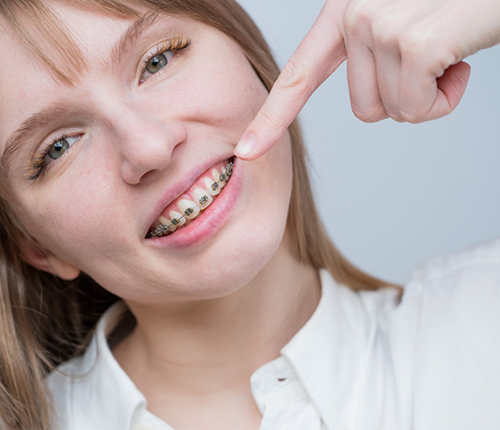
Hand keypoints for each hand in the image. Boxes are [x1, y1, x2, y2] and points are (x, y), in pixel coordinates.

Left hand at [234, 0, 499, 159]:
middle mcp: (353, 12)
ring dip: (430, 95)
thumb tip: (371, 105)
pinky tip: (462, 58)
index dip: (271, 118)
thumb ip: (373, 55)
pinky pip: (417, 110)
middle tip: (434, 55)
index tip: (246, 150)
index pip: (298, 74)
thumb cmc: (455, 6)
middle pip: (363, 109)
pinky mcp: (414, 43)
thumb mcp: (403, 22)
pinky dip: (447, 99)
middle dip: (404, 97)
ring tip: (450, 49)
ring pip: (392, 112)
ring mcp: (379, 25)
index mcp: (345, 9)